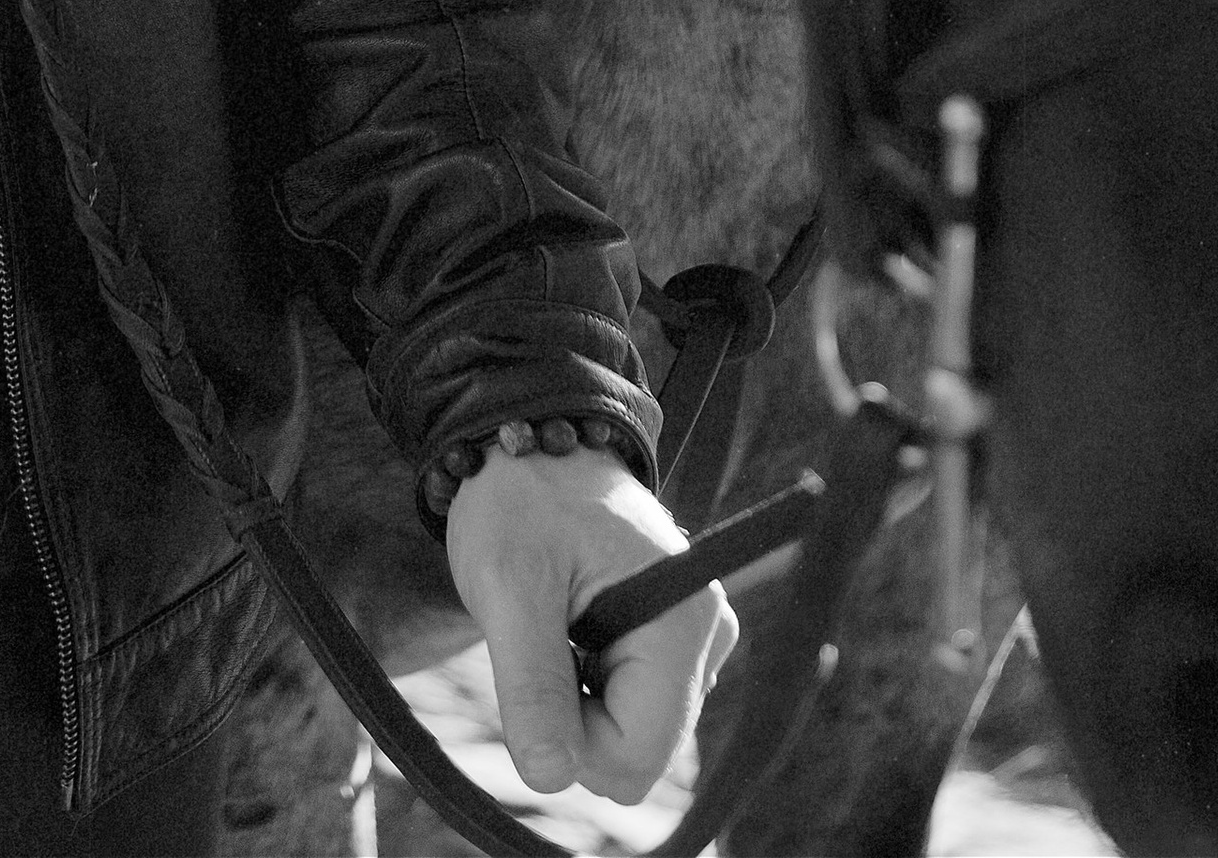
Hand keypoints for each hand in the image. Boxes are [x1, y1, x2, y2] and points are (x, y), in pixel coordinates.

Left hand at [445, 438, 736, 807]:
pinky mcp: (679, 636)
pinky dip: (593, 678)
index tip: (534, 670)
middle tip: (542, 636)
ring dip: (582, 695)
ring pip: (634, 731)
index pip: (635, 760)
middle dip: (577, 717)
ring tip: (558, 618)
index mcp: (682, 624)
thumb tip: (549, 778)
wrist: (529, 439)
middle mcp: (709, 634)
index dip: (572, 742)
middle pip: (638, 752)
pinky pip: (636, 702)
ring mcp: (699, 636)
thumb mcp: (508, 588)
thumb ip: (532, 686)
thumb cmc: (517, 501)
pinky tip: (574, 621)